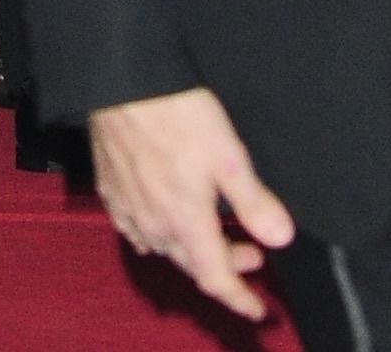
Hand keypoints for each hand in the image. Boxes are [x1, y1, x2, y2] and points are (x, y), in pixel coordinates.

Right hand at [90, 87, 294, 322]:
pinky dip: (156, 234)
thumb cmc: (174, 113)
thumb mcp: (227, 155)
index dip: (240, 299)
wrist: (121, 81)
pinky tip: (163, 219)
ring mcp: (128, 208)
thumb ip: (254, 201)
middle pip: (192, 265)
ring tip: (213, 231)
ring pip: (164, 248)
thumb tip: (280, 238)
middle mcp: (154, 225)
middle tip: (252, 254)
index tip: (258, 309)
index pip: (216, 279)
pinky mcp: (110, 189)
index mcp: (185, 222)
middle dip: (225, 267)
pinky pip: (135, 229)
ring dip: (193, 249)